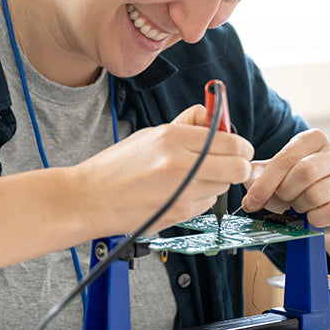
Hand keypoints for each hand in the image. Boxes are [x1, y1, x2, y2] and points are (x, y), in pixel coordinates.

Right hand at [76, 110, 253, 235]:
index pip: (232, 142)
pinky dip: (200, 198)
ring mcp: (182, 193)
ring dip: (216, 182)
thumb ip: (185, 125)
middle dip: (237, 165)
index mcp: (173, 138)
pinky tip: (179, 193)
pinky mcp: (180, 214)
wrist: (90, 199)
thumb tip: (208, 115)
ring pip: (224, 187)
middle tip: (225, 162)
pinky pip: (207, 204)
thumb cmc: (116, 166)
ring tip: (190, 177)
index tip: (235, 146)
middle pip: (238, 168)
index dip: (239, 145)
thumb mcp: (150, 135)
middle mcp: (181, 165)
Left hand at [242, 128, 329, 231]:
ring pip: (315, 195)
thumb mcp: (272, 173)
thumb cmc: (293, 184)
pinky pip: (328, 214)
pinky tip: (309, 216)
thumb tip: (248, 183)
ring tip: (297, 204)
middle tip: (281, 198)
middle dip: (285, 191)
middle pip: (304, 172)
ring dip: (298, 206)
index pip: (287, 158)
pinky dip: (313, 220)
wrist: (320, 205)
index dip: (265, 182)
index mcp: (313, 139)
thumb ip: (255, 174)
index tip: (251, 201)